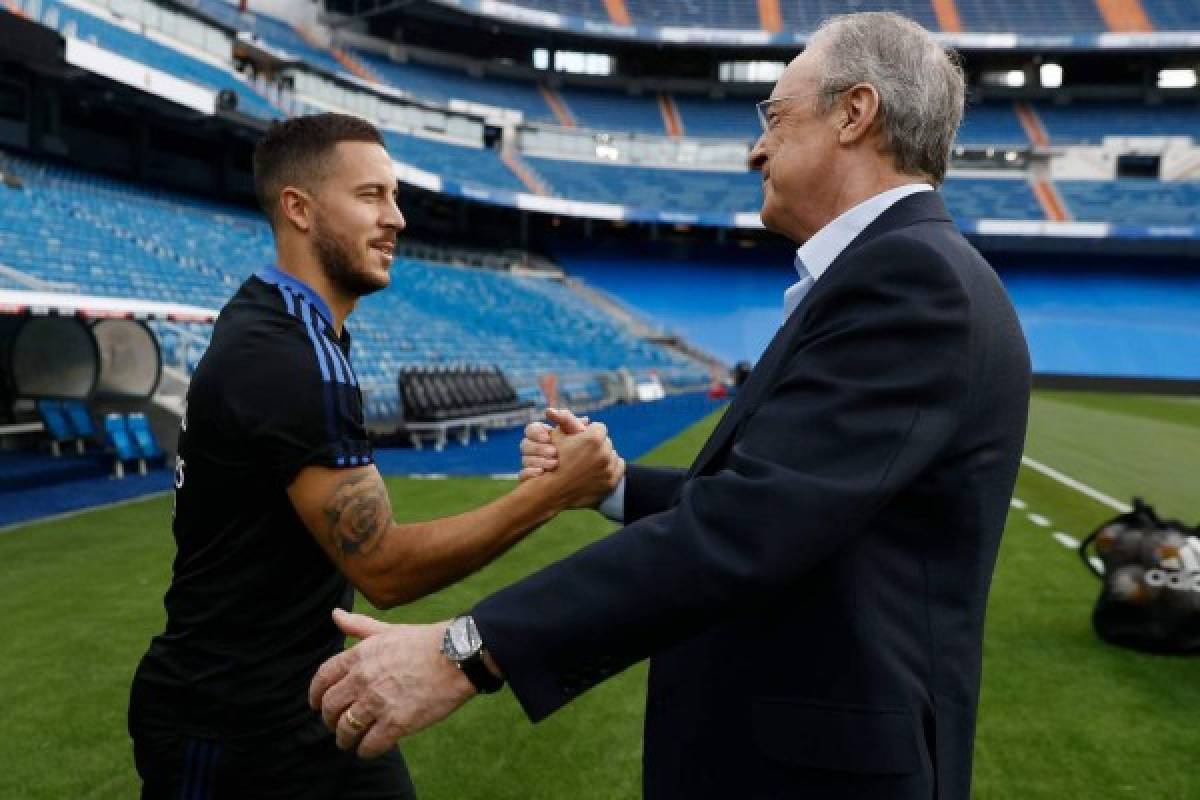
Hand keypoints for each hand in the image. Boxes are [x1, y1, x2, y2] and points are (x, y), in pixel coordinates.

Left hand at [309, 609, 473, 758]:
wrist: (458, 656)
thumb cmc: (425, 642)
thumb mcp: (389, 630)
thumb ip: (359, 626)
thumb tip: (335, 614)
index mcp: (360, 656)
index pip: (323, 679)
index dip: (315, 695)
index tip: (316, 704)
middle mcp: (363, 680)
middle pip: (330, 707)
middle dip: (329, 720)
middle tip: (336, 725)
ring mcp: (378, 703)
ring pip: (346, 730)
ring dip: (344, 739)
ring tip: (350, 741)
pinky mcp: (396, 724)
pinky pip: (368, 746)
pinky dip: (365, 750)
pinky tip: (369, 748)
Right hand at [518, 408, 588, 480]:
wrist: (590, 473)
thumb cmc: (584, 448)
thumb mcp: (577, 433)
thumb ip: (566, 420)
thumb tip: (549, 411)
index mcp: (543, 434)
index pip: (531, 429)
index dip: (537, 433)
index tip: (547, 437)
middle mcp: (535, 448)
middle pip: (525, 445)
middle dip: (539, 448)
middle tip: (554, 452)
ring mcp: (532, 464)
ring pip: (525, 460)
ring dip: (538, 461)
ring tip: (554, 464)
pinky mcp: (532, 479)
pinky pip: (524, 475)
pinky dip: (531, 474)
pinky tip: (542, 474)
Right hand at [538, 421, 624, 509]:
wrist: (552, 490)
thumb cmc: (553, 460)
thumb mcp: (557, 436)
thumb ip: (565, 420)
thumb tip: (575, 414)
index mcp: (593, 438)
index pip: (599, 427)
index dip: (590, 432)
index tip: (584, 438)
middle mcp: (604, 453)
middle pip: (606, 441)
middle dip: (598, 444)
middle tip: (586, 452)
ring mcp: (608, 469)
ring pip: (612, 454)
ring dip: (604, 455)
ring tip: (591, 461)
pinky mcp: (611, 482)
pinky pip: (619, 466)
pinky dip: (612, 466)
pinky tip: (600, 467)